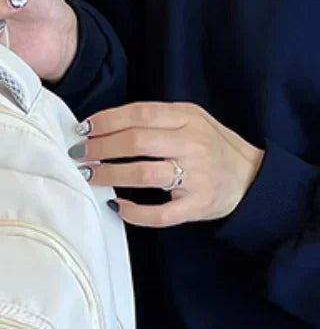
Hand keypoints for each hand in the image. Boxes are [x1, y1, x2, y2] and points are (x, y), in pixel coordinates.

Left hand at [71, 102, 264, 227]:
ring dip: (110, 175)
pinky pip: (159, 214)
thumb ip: (157, 120)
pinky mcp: (197, 205)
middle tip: (78, 154)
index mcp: (189, 119)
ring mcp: (196, 176)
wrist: (250, 178)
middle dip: (101, 148)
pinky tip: (116, 206)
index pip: (141, 113)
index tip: (83, 129)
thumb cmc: (211, 148)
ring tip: (89, 175)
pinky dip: (133, 212)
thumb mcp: (192, 121)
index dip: (107, 120)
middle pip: (137, 142)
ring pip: (144, 174)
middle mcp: (192, 144)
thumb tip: (106, 126)